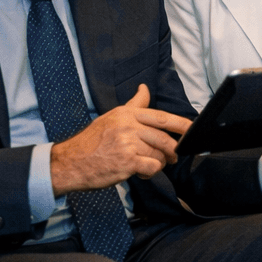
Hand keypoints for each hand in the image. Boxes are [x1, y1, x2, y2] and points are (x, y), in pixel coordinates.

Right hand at [50, 84, 187, 194]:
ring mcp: (128, 144)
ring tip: (148, 165)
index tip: (193, 129)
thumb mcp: (111, 117)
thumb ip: (133, 105)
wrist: (69, 163)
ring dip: (159, 162)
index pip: (161, 117)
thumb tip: (145, 88)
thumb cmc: (91, 142)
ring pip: (159, 154)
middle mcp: (128, 126)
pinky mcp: (127, 162)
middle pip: (164, 137)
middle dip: (173, 149)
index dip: (181, 124)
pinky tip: (142, 172)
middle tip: (173, 156)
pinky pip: (152, 167)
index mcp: (126, 114)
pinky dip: (151, 172)